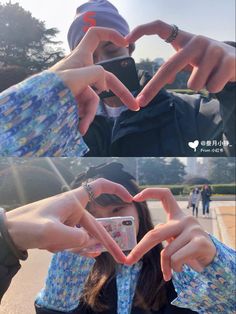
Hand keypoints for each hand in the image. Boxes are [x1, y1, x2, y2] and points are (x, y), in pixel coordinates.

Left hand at [5, 179, 132, 262]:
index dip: (116, 189)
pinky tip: (77, 252)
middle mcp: (72, 208)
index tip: (130, 198)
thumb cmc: (28, 226)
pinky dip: (73, 246)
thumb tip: (89, 243)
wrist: (8, 232)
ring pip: (83, 235)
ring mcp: (66, 219)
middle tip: (120, 259)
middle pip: (95, 224)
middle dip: (105, 242)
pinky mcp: (60, 228)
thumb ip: (76, 239)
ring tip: (58, 246)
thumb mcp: (52, 233)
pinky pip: (73, 239)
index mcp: (73, 201)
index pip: (100, 187)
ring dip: (77, 245)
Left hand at [50, 27, 138, 134]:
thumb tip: (105, 85)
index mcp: (80, 58)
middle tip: (134, 106)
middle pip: (106, 79)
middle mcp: (81, 70)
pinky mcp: (74, 98)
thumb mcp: (74, 78)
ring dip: (88, 115)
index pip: (96, 35)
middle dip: (120, 94)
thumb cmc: (50, 88)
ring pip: (93, 99)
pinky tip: (79, 128)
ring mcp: (78, 85)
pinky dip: (83, 117)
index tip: (125, 41)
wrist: (34, 106)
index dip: (111, 34)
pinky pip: (84, 107)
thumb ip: (95, 75)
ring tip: (81, 128)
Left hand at [126, 20, 235, 106]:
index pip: (160, 27)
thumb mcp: (191, 61)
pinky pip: (211, 87)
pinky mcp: (229, 60)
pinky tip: (221, 78)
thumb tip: (165, 81)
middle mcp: (196, 41)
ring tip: (210, 76)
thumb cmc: (208, 63)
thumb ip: (175, 67)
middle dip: (153, 87)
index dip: (142, 30)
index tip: (125, 39)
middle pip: (169, 67)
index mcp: (184, 39)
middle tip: (140, 102)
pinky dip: (214, 88)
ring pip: (194, 84)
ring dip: (200, 86)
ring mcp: (213, 49)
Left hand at [126, 188, 215, 280]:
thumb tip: (139, 246)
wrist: (212, 257)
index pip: (165, 195)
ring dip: (167, 266)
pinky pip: (176, 259)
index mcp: (177, 215)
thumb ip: (162, 234)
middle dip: (140, 249)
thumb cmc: (187, 246)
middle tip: (129, 261)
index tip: (134, 198)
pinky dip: (175, 268)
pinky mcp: (200, 242)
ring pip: (167, 252)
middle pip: (156, 233)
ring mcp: (193, 229)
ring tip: (176, 267)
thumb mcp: (174, 237)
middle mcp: (185, 219)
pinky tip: (182, 268)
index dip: (150, 192)